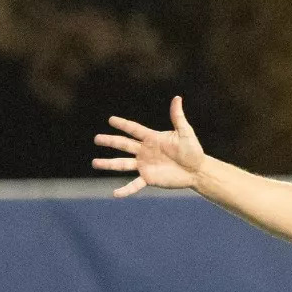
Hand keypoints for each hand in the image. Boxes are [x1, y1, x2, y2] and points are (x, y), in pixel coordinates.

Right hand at [91, 95, 205, 197]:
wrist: (197, 170)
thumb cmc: (192, 150)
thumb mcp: (185, 132)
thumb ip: (178, 117)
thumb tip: (177, 98)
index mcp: (151, 138)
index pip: (133, 129)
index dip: (122, 124)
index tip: (110, 119)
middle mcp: (145, 151)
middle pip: (123, 145)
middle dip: (110, 141)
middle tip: (96, 138)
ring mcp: (145, 165)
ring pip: (123, 164)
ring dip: (109, 164)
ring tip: (95, 163)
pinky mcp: (148, 179)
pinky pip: (134, 185)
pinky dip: (125, 190)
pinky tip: (115, 194)